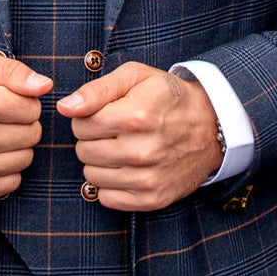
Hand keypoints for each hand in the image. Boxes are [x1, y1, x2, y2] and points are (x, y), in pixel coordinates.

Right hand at [0, 46, 51, 199]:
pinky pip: (13, 182)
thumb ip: (12, 69)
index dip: (25, 101)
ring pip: (26, 158)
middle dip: (22, 122)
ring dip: (16, 145)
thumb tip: (44, 86)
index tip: (7, 98)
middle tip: (1, 116)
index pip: (31, 108)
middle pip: (32, 134)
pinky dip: (7, 168)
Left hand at [58, 63, 222, 211]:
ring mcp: (147, 178)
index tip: (106, 114)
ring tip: (122, 148)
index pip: (80, 124)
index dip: (88, 117)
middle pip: (83, 151)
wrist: (212, 127)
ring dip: (100, 162)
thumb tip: (65, 107)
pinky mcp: (152, 198)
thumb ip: (96, 89)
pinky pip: (107, 199)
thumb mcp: (136, 77)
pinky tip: (127, 169)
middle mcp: (141, 151)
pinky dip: (111, 185)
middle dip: (93, 139)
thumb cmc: (168, 97)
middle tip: (115, 131)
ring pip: (91, 176)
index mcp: (135, 116)